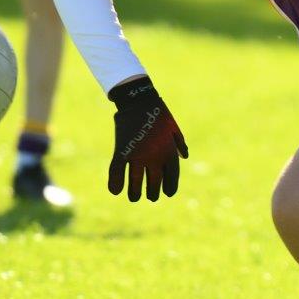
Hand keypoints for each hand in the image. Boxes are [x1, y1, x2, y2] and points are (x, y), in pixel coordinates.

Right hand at [107, 77, 187, 201]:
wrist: (140, 101)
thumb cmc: (159, 114)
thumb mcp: (174, 128)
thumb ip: (179, 144)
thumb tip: (184, 157)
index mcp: (169, 152)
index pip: (172, 177)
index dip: (170, 187)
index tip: (168, 193)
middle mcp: (155, 157)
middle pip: (154, 182)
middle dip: (152, 192)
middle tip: (150, 196)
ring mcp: (138, 155)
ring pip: (135, 181)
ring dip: (134, 192)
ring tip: (134, 198)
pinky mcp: (122, 150)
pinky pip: (117, 171)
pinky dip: (115, 182)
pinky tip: (115, 191)